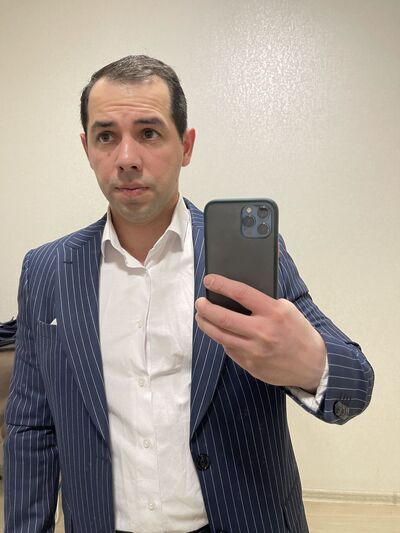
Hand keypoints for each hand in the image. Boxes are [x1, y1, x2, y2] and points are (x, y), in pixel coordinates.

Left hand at [195, 274, 325, 392]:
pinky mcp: (250, 364)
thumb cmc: (298, 332)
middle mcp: (262, 331)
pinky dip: (222, 339)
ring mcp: (255, 350)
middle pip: (223, 317)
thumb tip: (236, 292)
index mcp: (273, 312)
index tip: (209, 280)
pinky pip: (229, 349)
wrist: (313, 365)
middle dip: (205, 308)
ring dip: (206, 324)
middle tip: (199, 302)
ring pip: (220, 335)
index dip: (221, 285)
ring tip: (201, 316)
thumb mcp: (287, 309)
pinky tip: (220, 332)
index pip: (241, 293)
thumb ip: (264, 300)